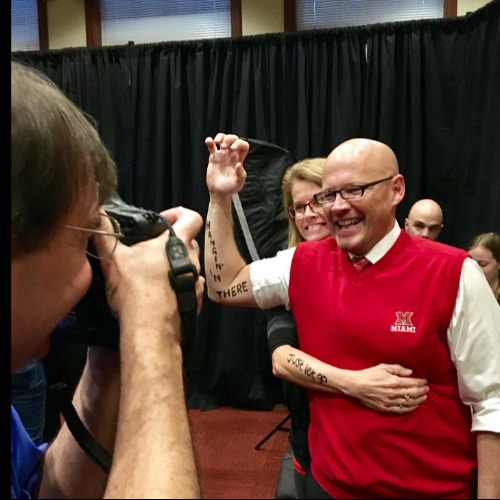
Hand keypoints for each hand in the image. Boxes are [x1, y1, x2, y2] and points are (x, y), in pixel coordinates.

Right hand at [95, 206, 203, 322]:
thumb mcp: (113, 259)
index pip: (191, 217)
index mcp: (175, 243)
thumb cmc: (135, 290)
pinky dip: (178, 286)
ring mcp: (195, 280)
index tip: (163, 220)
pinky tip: (162, 292)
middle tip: (152, 250)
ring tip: (154, 273)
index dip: (179, 214)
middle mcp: (191, 260)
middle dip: (172, 243)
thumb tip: (97, 214)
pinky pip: (190, 286)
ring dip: (175, 265)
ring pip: (189, 265)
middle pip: (189, 242)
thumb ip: (106, 233)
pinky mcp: (194, 299)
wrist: (150, 327)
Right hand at [205, 133, 248, 196]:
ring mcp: (222, 155)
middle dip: (229, 139)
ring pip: (223, 139)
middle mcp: (231, 155)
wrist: (219, 192)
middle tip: (224, 147)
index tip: (233, 148)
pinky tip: (209, 141)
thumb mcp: (238, 183)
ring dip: (220, 137)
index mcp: (239, 159)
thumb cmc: (230, 188)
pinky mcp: (213, 157)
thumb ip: (241, 174)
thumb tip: (239, 164)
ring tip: (216, 142)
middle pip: (233, 139)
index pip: (243, 145)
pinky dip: (210, 141)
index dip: (239, 143)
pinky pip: (212, 146)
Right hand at [346, 364, 428, 413]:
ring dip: (418, 400)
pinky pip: (401, 410)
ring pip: (409, 402)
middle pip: (413, 393)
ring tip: (423, 397)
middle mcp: (394, 393)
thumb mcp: (383, 367)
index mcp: (394, 381)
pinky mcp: (386, 408)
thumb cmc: (369, 374)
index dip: (420, 382)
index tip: (425, 381)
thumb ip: (397, 369)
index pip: (412, 383)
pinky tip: (414, 406)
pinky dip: (410, 408)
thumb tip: (410, 372)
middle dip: (422, 391)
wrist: (356, 386)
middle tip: (427, 389)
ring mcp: (390, 402)